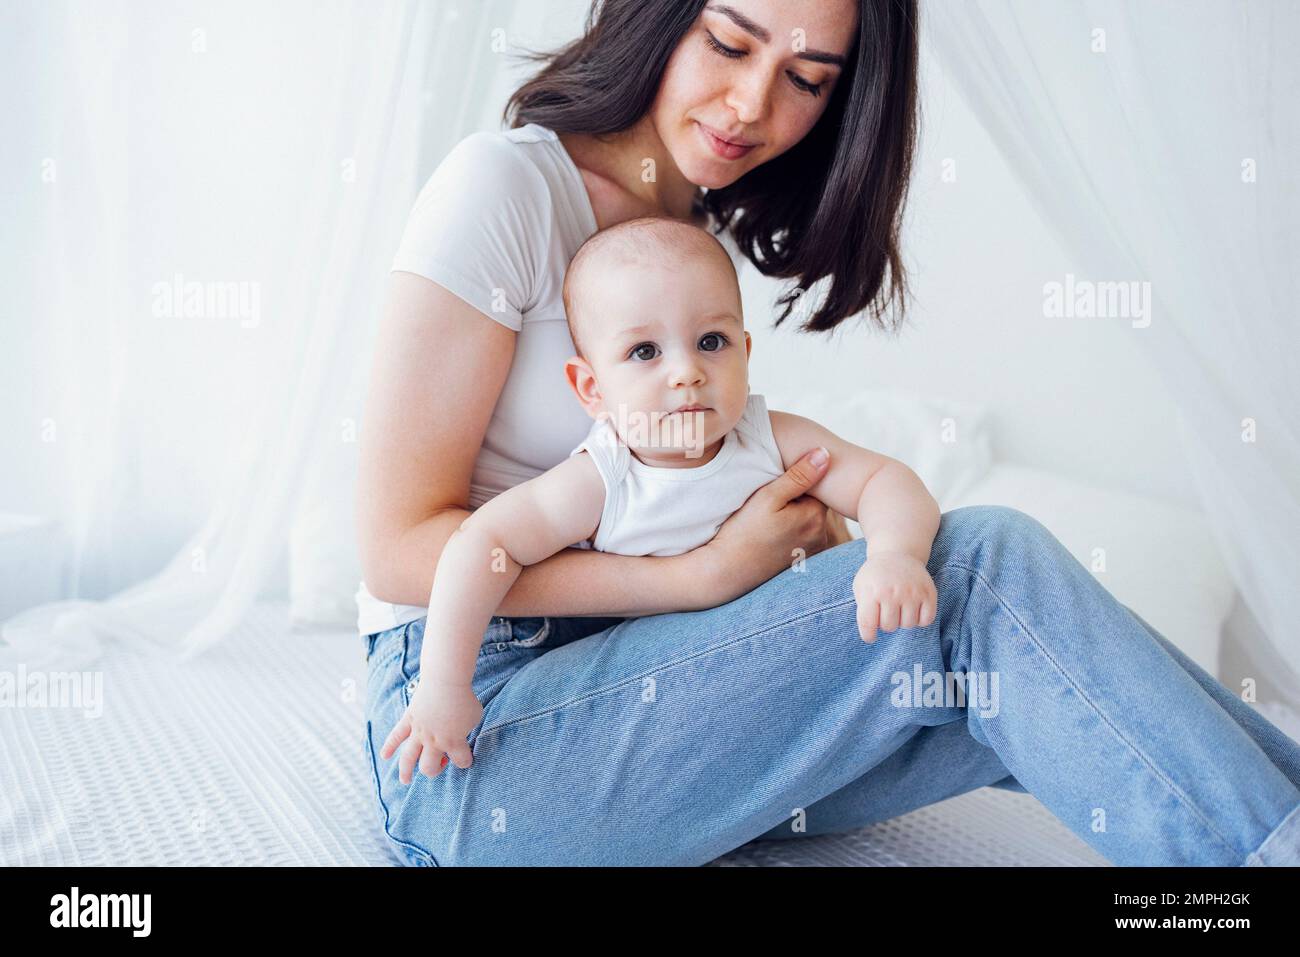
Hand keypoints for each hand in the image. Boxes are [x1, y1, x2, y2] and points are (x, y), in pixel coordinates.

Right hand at [379, 678, 483, 783]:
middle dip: (435, 769)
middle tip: (441, 761)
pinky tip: (384, 756)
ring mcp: (419, 732)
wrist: (446, 680)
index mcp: (453, 742)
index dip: (466, 761)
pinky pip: (396, 736)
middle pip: (429, 767)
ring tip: (405, 781)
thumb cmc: (464, 698)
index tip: (466, 756)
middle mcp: (434, 742)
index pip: (461, 761)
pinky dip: (389, 746)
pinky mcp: (409, 720)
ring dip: (405, 772)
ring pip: (408, 758)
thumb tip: (461, 732)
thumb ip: (467, 729)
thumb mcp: (475, 716)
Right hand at [702, 448, 834, 602]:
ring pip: (806, 518)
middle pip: (813, 501)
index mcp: (815, 515)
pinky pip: (800, 534)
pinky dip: (789, 529)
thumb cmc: (744, 531)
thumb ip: (799, 475)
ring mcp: (812, 550)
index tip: (776, 485)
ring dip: (792, 513)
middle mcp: (820, 534)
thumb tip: (825, 453)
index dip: (797, 480)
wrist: (727, 571)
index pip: (817, 485)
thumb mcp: (768, 496)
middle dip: (796, 497)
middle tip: (767, 503)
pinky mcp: (801, 560)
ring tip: (766, 519)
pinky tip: (769, 533)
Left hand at [852, 551, 937, 642]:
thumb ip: (862, 609)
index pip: (868, 623)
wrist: (897, 553)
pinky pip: (926, 620)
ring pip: (908, 625)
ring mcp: (912, 593)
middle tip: (886, 611)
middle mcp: (892, 592)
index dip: (868, 635)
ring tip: (899, 609)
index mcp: (872, 591)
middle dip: (886, 623)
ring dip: (903, 621)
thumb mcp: (861, 587)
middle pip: (889, 627)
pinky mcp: (928, 593)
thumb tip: (870, 631)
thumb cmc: (876, 575)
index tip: (870, 636)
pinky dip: (920, 620)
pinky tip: (913, 610)